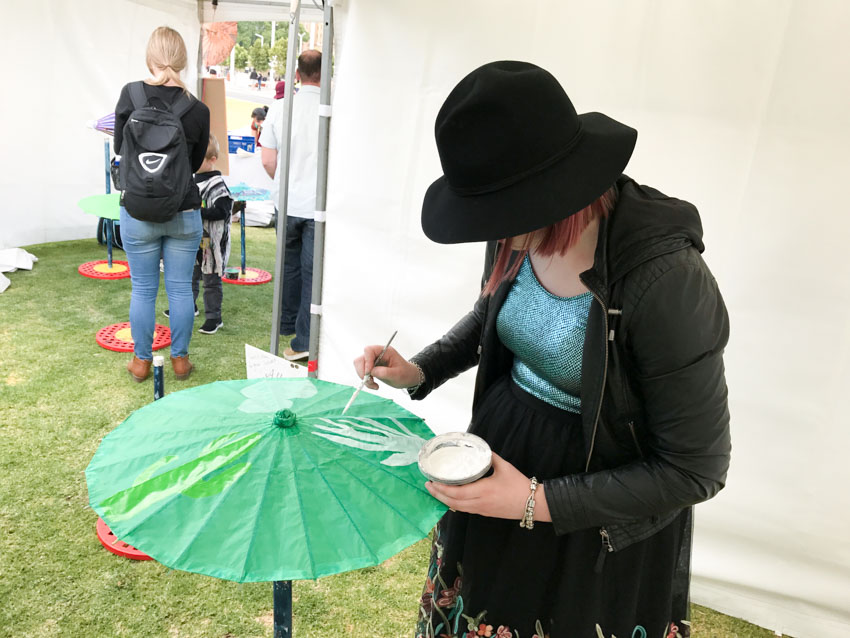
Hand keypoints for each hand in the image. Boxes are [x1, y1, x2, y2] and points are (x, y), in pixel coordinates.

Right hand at [353, 345, 420, 389]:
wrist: (408, 377)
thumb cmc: (405, 374)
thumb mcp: (397, 374)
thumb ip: (384, 372)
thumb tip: (371, 372)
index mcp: (385, 351)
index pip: (369, 351)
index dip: (367, 361)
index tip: (370, 373)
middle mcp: (377, 354)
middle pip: (361, 358)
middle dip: (363, 371)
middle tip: (370, 381)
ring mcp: (373, 361)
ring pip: (359, 366)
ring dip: (363, 377)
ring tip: (374, 385)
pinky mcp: (371, 367)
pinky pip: (362, 372)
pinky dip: (366, 380)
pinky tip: (374, 385)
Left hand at [425, 453, 550, 521]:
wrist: (532, 504)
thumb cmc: (519, 485)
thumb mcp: (504, 466)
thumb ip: (490, 457)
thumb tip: (480, 448)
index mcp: (483, 491)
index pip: (456, 492)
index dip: (441, 488)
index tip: (432, 480)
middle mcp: (479, 503)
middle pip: (452, 502)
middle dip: (437, 494)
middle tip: (427, 485)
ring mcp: (481, 510)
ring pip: (457, 508)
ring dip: (444, 500)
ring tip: (435, 491)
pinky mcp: (484, 513)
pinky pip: (465, 509)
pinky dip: (454, 504)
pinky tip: (449, 498)